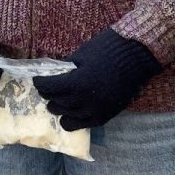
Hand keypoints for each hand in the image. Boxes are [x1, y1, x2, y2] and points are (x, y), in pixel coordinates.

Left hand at [33, 28, 161, 129]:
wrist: (137, 57)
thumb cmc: (107, 49)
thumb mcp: (81, 54)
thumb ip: (66, 68)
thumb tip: (54, 74)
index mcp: (76, 82)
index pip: (48, 88)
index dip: (40, 83)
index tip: (37, 80)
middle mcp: (84, 100)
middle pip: (56, 103)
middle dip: (49, 96)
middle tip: (47, 90)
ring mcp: (95, 111)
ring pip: (67, 117)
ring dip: (60, 108)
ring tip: (58, 101)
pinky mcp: (105, 116)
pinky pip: (83, 125)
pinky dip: (74, 120)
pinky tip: (71, 113)